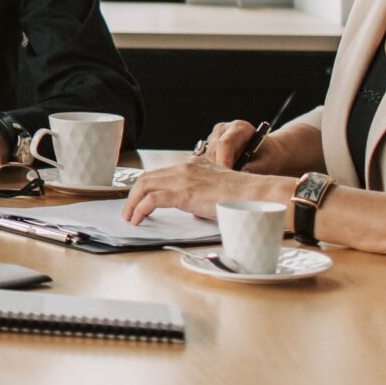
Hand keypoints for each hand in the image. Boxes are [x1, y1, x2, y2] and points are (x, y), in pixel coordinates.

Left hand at [123, 155, 288, 224]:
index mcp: (193, 165)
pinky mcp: (183, 193)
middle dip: (133, 195)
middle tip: (129, 211)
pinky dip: (140, 210)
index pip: (161, 173)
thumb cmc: (244, 196)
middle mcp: (185, 167)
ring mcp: (183, 179)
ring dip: (132, 203)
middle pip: (147, 177)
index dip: (146, 186)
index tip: (138, 200)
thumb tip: (193, 207)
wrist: (257, 195)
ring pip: (144, 186)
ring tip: (130, 218)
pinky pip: (152, 200)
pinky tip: (138, 219)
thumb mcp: (219, 188)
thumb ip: (202, 193)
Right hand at [193, 118, 291, 173]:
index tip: (228, 178)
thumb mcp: (266, 163)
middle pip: (213, 151)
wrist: (268, 153)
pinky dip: (213, 171)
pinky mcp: (208, 147)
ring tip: (232, 179)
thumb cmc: (269, 157)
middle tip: (231, 185)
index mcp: (239, 127)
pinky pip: (205, 162)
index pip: (225, 144)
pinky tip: (226, 176)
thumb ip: (253, 168)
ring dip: (216, 171)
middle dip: (220, 169)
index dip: (224, 161)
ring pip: (207, 158)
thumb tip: (238, 177)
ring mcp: (213, 137)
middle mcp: (223, 129)